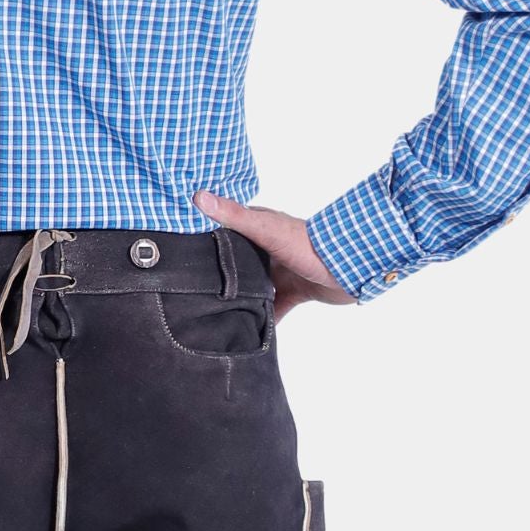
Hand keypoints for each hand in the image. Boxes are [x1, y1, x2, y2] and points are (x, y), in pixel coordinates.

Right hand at [193, 190, 355, 322]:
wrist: (349, 267)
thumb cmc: (308, 243)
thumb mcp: (265, 228)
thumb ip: (233, 215)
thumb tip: (198, 196)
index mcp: (259, 228)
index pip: (224, 231)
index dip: (203, 240)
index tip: (179, 253)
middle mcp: (267, 249)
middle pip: (237, 263)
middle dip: (219, 276)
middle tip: (193, 293)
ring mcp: (280, 271)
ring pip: (253, 288)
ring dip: (240, 300)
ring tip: (215, 317)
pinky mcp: (294, 291)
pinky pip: (274, 309)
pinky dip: (263, 321)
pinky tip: (247, 333)